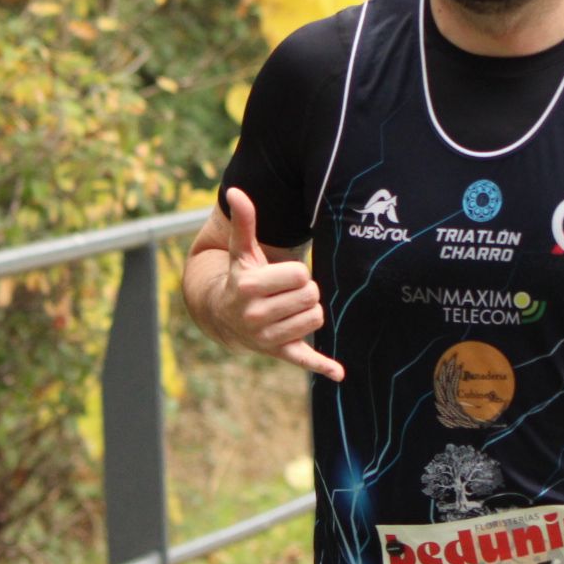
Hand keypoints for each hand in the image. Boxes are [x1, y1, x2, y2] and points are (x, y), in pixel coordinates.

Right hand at [217, 188, 344, 380]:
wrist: (224, 316)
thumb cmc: (240, 276)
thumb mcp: (240, 251)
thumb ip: (244, 222)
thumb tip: (235, 190)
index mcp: (249, 287)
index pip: (300, 274)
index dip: (297, 272)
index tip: (282, 276)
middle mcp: (255, 316)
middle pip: (311, 296)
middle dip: (305, 291)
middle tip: (286, 292)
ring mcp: (267, 338)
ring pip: (316, 318)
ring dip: (309, 310)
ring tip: (289, 307)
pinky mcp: (279, 354)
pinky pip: (305, 360)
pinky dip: (323, 366)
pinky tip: (339, 372)